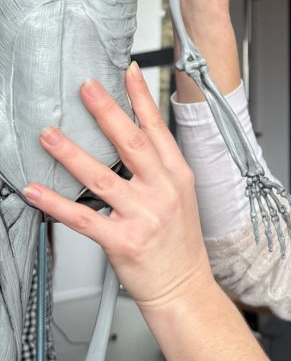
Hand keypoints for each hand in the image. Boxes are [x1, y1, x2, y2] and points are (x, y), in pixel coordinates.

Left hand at [22, 63, 212, 307]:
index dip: (141, 98)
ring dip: (71, 153)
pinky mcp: (122, 241)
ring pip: (101, 177)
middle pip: (132, 142)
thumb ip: (158, 167)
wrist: (183, 286)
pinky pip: (83, 217)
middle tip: (86, 87)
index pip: (157, 129)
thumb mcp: (179, 196)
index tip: (127, 73)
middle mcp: (162, 191)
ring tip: (49, 135)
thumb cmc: (179, 243)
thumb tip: (131, 136)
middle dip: (106, 111)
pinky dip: (56, 203)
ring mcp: (143, 216)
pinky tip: (36, 190)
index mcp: (176, 175)